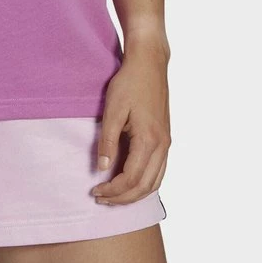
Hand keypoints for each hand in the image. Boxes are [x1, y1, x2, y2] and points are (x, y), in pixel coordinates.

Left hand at [92, 39, 170, 204]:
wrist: (149, 64)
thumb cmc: (129, 83)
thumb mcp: (113, 110)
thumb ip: (108, 141)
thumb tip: (103, 168)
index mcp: (149, 140)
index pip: (132, 178)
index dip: (113, 190)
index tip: (95, 190)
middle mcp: (162, 145)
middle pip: (145, 186)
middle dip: (122, 197)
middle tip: (101, 198)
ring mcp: (167, 142)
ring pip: (155, 182)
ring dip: (135, 194)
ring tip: (113, 195)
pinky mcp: (165, 138)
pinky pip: (159, 170)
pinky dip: (145, 183)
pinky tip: (130, 182)